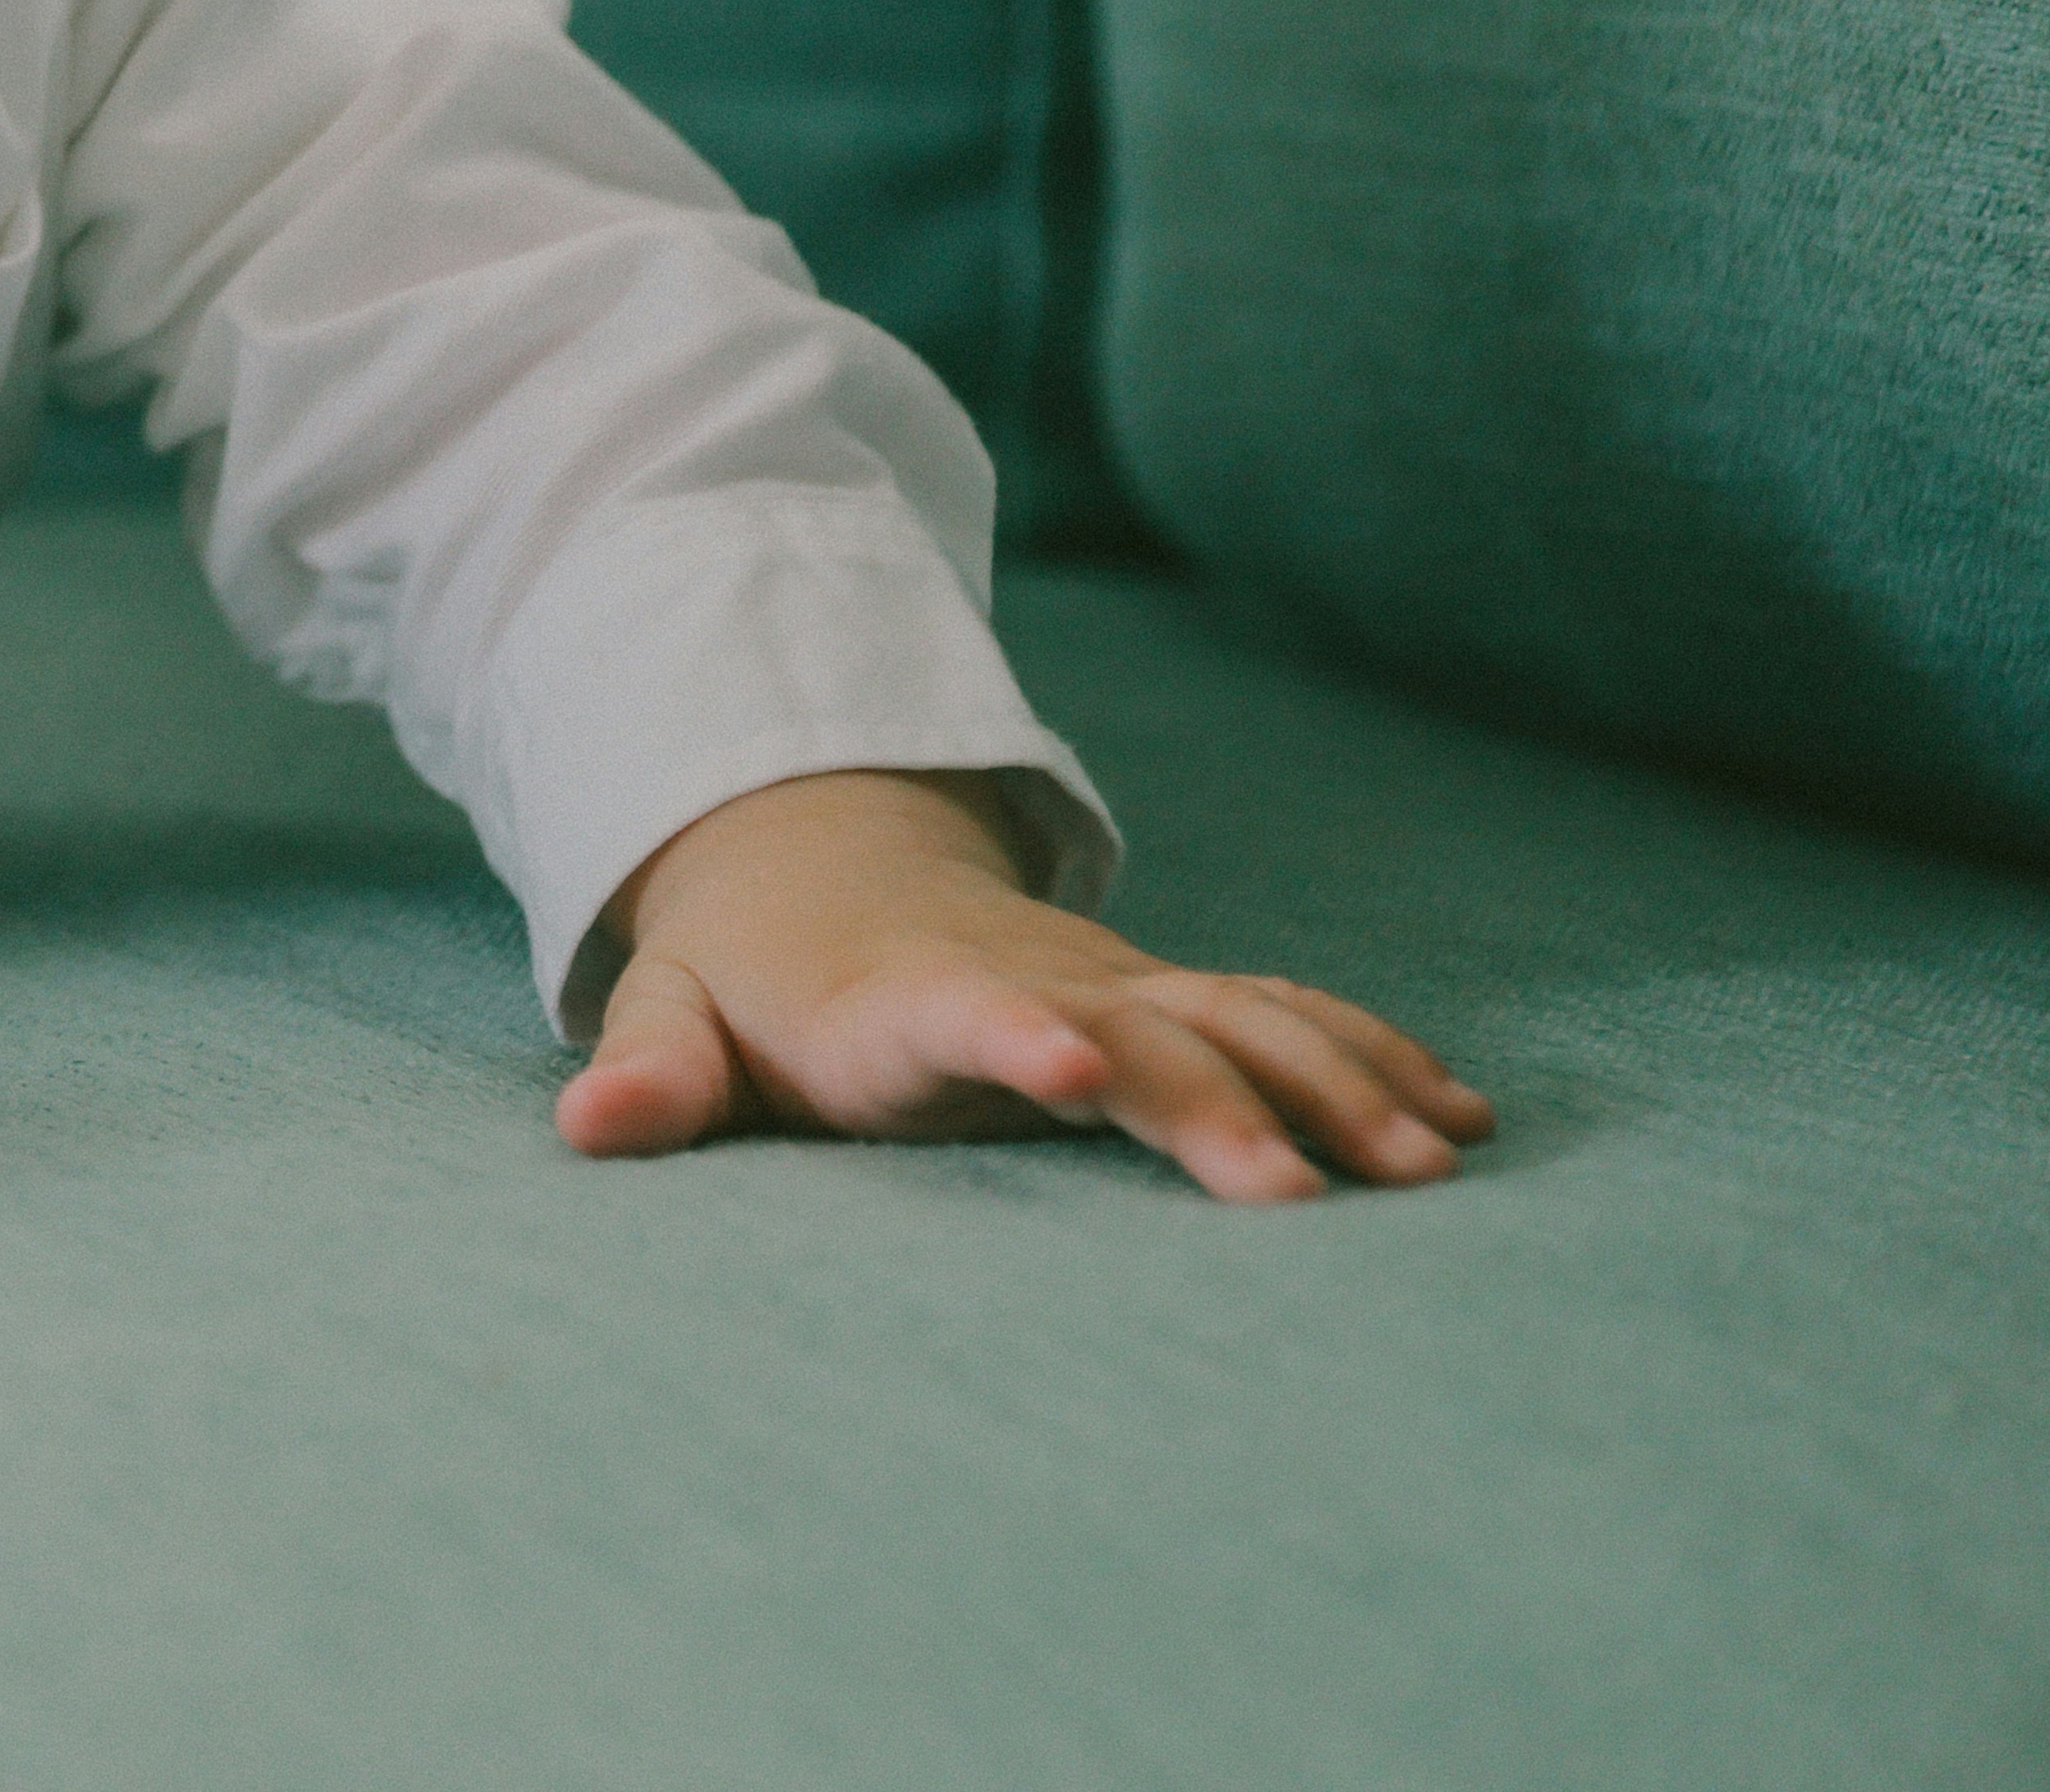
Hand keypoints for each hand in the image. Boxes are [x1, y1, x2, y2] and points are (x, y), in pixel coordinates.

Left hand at [559, 770, 1494, 1203]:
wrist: (812, 853)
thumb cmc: (742, 972)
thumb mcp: (675, 1006)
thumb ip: (649, 1069)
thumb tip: (585, 1128)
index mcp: (898, 996)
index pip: (958, 1011)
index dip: (1012, 1033)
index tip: (1069, 1064)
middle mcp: (1029, 981)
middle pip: (1138, 1032)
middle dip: (1223, 1102)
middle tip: (1307, 1196)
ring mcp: (1110, 983)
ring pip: (1239, 1017)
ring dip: (1335, 1082)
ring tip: (1431, 1165)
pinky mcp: (1162, 998)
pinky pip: (1281, 1015)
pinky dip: (1372, 1055)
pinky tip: (1464, 1116)